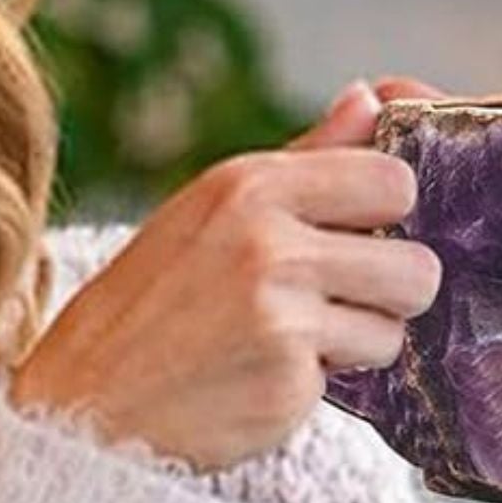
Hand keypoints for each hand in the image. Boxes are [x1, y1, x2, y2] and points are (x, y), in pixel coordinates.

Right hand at [9, 77, 443, 471]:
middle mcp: (269, 243)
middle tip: (338, 300)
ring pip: (395, 328)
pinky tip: (260, 377)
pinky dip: (315, 384)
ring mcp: (280, 315)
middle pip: (417, 265)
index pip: (393, 179)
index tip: (358, 233)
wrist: (84, 402)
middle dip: (390, 291)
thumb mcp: (212, 208)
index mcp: (250, 184)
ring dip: (357, 344)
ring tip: (293, 342)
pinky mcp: (287, 382)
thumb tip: (372, 100)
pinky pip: (351, 380)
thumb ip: (307, 159)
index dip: (387, 213)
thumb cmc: (149, 302)